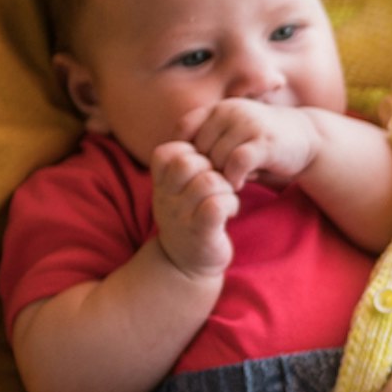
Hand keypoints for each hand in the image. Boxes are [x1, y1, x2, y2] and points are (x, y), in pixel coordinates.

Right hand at [148, 143, 236, 280]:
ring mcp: (181, 216)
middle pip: (189, 161)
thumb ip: (184, 162)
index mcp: (160, 183)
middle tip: (219, 181)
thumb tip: (199, 128)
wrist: (187, 263)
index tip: (203, 167)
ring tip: (227, 196)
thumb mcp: (178, 188)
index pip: (169, 151)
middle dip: (212, 166)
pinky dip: (230, 203)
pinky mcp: (201, 232)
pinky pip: (216, 205)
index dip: (192, 152)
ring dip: (225, 186)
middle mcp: (166, 198)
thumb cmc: (189, 216)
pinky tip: (230, 211)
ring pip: (208, 181)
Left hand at [190, 97, 320, 188]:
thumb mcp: (232, 136)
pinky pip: (237, 162)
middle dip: (205, 169)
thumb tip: (178, 166)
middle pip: (199, 148)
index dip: (183, 152)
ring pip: (216, 157)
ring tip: (228, 184)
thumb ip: (209, 144)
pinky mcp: (264, 141)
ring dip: (220, 176)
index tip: (192, 170)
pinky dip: (234, 177)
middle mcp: (230, 111)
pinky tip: (239, 184)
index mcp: (218, 109)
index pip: (184, 127)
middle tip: (214, 183)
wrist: (307, 138)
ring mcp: (247, 124)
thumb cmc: (262, 142)